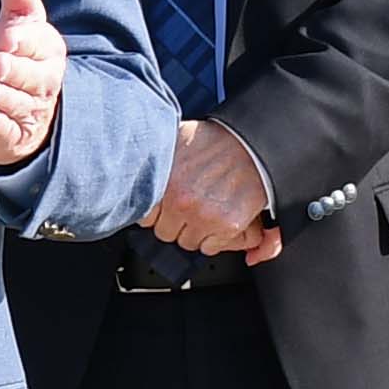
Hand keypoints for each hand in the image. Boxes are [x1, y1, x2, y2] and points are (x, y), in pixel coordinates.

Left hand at [0, 0, 68, 169]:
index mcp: (49, 49)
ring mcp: (32, 110)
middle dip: (9, 69)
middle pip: (26, 73)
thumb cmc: (17, 54)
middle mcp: (46, 80)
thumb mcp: (18, 17)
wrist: (22, 110)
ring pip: (13, 101)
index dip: (18, 41)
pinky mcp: (14, 135)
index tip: (6, 39)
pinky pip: (4, 129)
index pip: (35, 42)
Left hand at [142, 113, 279, 258]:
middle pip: (164, 232)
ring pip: (186, 242)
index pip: (144, 217)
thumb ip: (155, 159)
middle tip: (187, 208)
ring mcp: (204, 217)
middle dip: (174, 222)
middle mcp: (181, 202)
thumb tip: (136, 175)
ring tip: (204, 212)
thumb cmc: (216, 140)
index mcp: (165, 183)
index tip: (165, 205)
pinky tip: (217, 219)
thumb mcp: (175, 141)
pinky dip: (213, 239)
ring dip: (193, 231)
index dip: (156, 211)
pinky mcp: (227, 226)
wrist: (253, 144)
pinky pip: (209, 248)